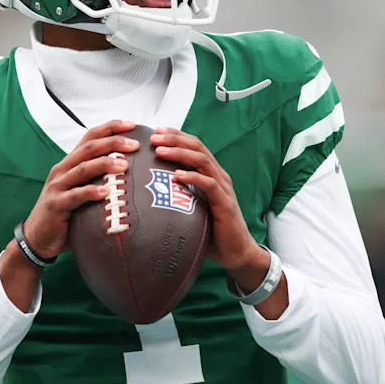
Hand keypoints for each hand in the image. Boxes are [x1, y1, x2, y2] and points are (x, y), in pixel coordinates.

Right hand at [24, 120, 139, 258]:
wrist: (38, 237)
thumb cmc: (67, 212)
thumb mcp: (82, 189)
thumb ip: (99, 177)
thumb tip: (131, 170)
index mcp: (71, 162)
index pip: (90, 137)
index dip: (110, 128)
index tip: (131, 125)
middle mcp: (63, 169)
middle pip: (89, 148)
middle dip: (113, 142)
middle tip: (134, 145)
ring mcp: (58, 186)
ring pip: (83, 168)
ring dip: (104, 164)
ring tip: (124, 165)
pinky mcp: (56, 204)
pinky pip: (75, 196)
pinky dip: (91, 192)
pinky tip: (106, 192)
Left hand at [150, 127, 262, 271]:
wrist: (236, 252)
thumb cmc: (212, 230)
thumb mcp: (192, 208)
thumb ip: (178, 196)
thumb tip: (148, 194)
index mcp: (211, 174)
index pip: (194, 146)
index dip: (177, 136)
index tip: (156, 132)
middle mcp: (219, 176)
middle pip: (198, 148)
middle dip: (175, 139)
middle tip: (154, 137)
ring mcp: (223, 188)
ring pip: (202, 161)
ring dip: (180, 153)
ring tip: (161, 150)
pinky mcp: (225, 203)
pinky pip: (209, 185)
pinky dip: (193, 177)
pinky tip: (177, 175)